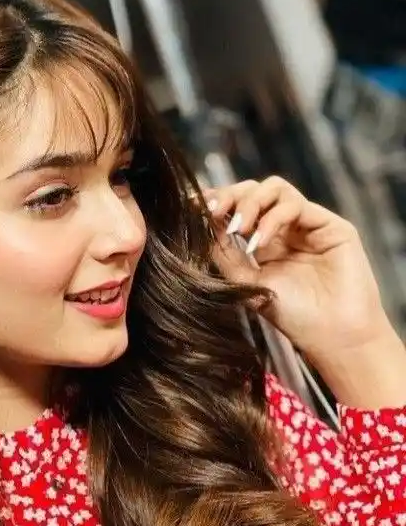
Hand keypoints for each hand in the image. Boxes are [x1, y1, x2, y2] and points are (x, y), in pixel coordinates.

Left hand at [206, 177, 387, 360]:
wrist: (332, 337)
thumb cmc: (293, 316)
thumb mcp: (247, 284)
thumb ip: (225, 255)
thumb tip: (202, 226)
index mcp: (264, 243)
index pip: (238, 209)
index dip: (216, 202)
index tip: (192, 206)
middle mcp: (285, 229)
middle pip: (253, 190)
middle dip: (229, 196)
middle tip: (212, 212)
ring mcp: (308, 225)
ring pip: (275, 188)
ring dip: (250, 203)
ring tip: (239, 229)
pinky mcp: (331, 225)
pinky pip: (296, 205)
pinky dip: (272, 218)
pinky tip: (260, 242)